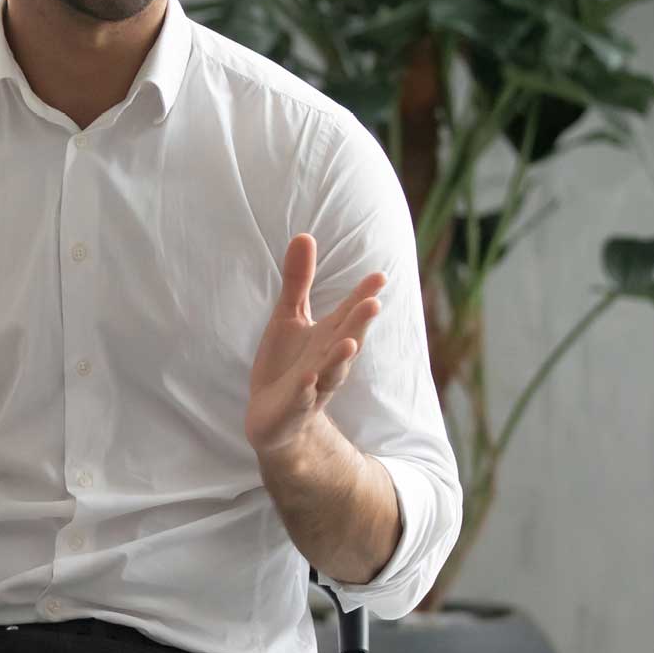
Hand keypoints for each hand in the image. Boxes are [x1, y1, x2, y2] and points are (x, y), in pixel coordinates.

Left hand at [247, 235, 384, 456]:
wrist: (273, 417)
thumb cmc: (286, 362)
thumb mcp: (288, 316)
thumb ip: (298, 280)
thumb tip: (304, 235)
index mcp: (328, 337)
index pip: (349, 313)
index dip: (363, 296)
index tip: (380, 276)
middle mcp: (327, 361)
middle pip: (347, 340)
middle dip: (359, 324)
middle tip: (373, 303)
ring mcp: (313, 386)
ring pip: (330, 373)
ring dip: (339, 359)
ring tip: (348, 344)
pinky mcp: (294, 409)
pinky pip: (302, 400)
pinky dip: (305, 391)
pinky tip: (306, 380)